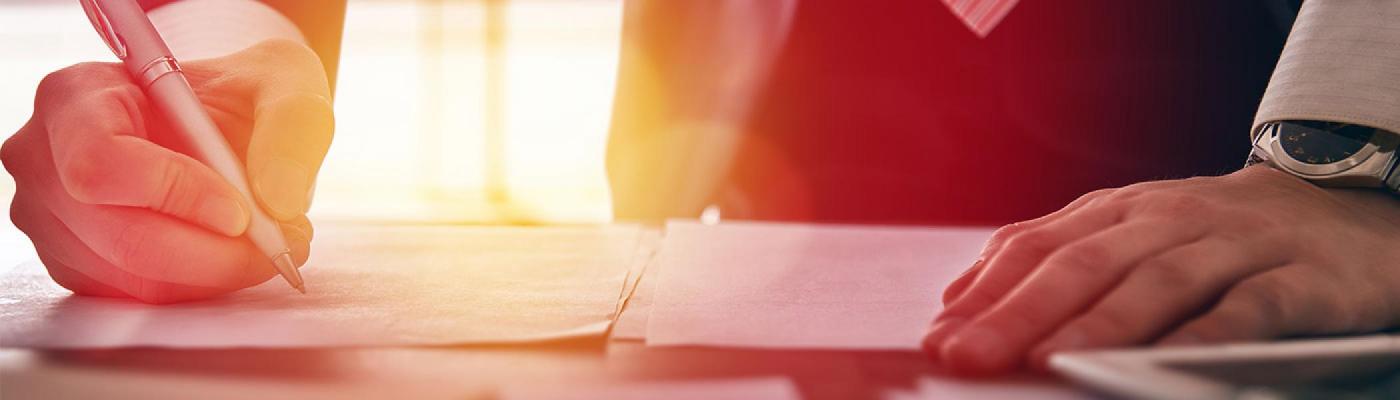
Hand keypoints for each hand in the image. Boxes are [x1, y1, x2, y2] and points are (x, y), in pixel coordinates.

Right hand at [2, 39, 333, 303]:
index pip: (102, 163)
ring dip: (217, 273)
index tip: (242, 212)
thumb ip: (290, 126)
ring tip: (273, 243)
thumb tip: (279, 200)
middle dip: (215, 253)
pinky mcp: (79, 264)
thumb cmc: (243, 93)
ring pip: (135, 279)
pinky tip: (235, 254)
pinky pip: (140, 297)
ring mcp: (54, 220)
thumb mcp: (283, 81)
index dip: (174, 194)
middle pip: (122, 237)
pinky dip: (200, 285)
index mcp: (75, 97)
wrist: (226, 121)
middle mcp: (47, 161)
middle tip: (283, 243)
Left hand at [921, 166, 1399, 375]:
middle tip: (970, 356)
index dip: (984, 291)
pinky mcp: (1299, 278)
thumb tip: (959, 301)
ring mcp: (1234, 244)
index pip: (1037, 247)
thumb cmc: (1211, 236)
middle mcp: (1167, 219)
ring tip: (1048, 360)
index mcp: (1116, 210)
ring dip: (1099, 324)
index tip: (940, 336)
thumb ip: (1053, 260)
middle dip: (1019, 312)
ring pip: (1157, 282)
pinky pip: (1248, 308)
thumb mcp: (1128, 234)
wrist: (1341, 211)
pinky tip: (1169, 365)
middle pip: (1083, 264)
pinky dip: (1206, 336)